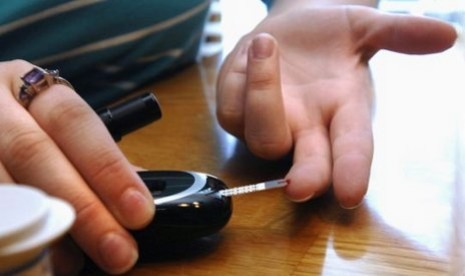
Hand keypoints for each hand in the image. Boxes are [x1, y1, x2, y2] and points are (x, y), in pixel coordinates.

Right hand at [0, 60, 154, 273]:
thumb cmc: (26, 126)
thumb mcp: (56, 127)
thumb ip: (96, 157)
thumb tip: (141, 192)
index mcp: (32, 90)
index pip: (75, 122)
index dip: (109, 167)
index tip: (140, 210)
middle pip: (36, 154)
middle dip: (83, 208)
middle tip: (118, 250)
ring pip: (4, 187)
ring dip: (41, 230)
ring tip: (74, 262)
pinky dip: (10, 237)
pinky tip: (34, 257)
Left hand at [216, 5, 455, 206]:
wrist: (289, 28)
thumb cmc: (329, 34)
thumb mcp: (363, 27)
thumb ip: (399, 32)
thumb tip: (447, 37)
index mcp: (343, 112)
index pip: (352, 148)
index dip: (352, 170)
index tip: (350, 194)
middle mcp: (307, 127)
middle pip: (306, 164)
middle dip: (304, 176)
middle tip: (299, 187)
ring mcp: (271, 121)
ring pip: (263, 136)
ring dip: (264, 95)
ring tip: (269, 45)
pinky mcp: (236, 110)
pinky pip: (232, 109)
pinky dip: (241, 81)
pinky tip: (255, 51)